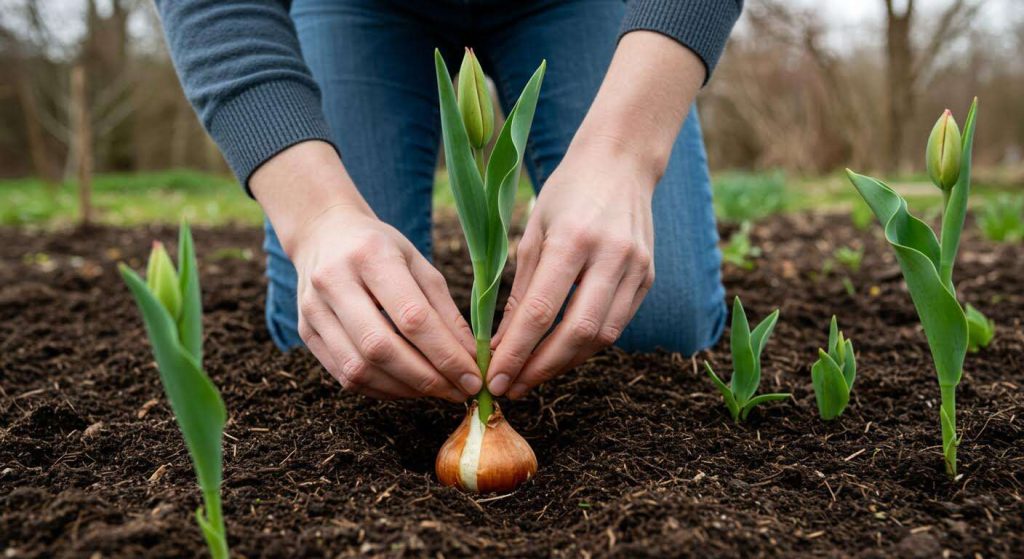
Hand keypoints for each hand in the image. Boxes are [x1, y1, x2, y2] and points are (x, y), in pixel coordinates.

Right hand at [251, 141, 479, 400]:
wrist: (323, 234)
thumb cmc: (380, 248)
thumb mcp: (419, 263)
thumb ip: (444, 311)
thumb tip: (470, 359)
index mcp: (371, 255)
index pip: (412, 317)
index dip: (445, 355)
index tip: (473, 378)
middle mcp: (334, 282)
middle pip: (381, 348)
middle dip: (426, 379)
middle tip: (458, 392)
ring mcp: (313, 309)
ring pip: (359, 369)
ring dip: (405, 389)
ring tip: (437, 391)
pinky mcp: (305, 332)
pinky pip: (344, 375)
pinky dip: (381, 389)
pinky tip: (408, 387)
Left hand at [485, 31, 704, 398]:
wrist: (622, 162)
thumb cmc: (567, 192)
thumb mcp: (533, 230)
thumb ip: (520, 287)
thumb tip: (501, 342)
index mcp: (574, 239)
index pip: (541, 312)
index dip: (515, 352)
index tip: (493, 377)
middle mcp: (610, 256)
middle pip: (576, 333)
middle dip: (539, 368)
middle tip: (510, 388)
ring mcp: (636, 268)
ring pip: (601, 337)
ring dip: (563, 364)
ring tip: (530, 377)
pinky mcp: (648, 278)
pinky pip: (616, 325)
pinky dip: (585, 345)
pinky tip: (559, 353)